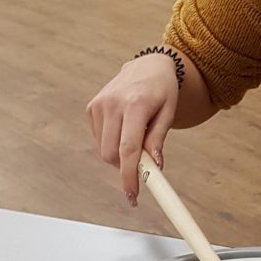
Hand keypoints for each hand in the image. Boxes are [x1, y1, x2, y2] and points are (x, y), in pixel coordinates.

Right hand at [86, 54, 178, 203]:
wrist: (148, 65)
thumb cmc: (163, 90)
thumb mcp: (169, 112)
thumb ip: (158, 138)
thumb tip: (153, 165)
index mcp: (135, 104)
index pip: (128, 149)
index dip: (129, 176)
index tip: (132, 195)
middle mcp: (113, 104)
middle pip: (112, 154)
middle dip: (125, 168)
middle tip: (143, 166)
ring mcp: (99, 105)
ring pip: (104, 149)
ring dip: (120, 156)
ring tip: (138, 138)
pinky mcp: (91, 107)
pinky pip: (99, 139)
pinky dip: (112, 143)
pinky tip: (125, 128)